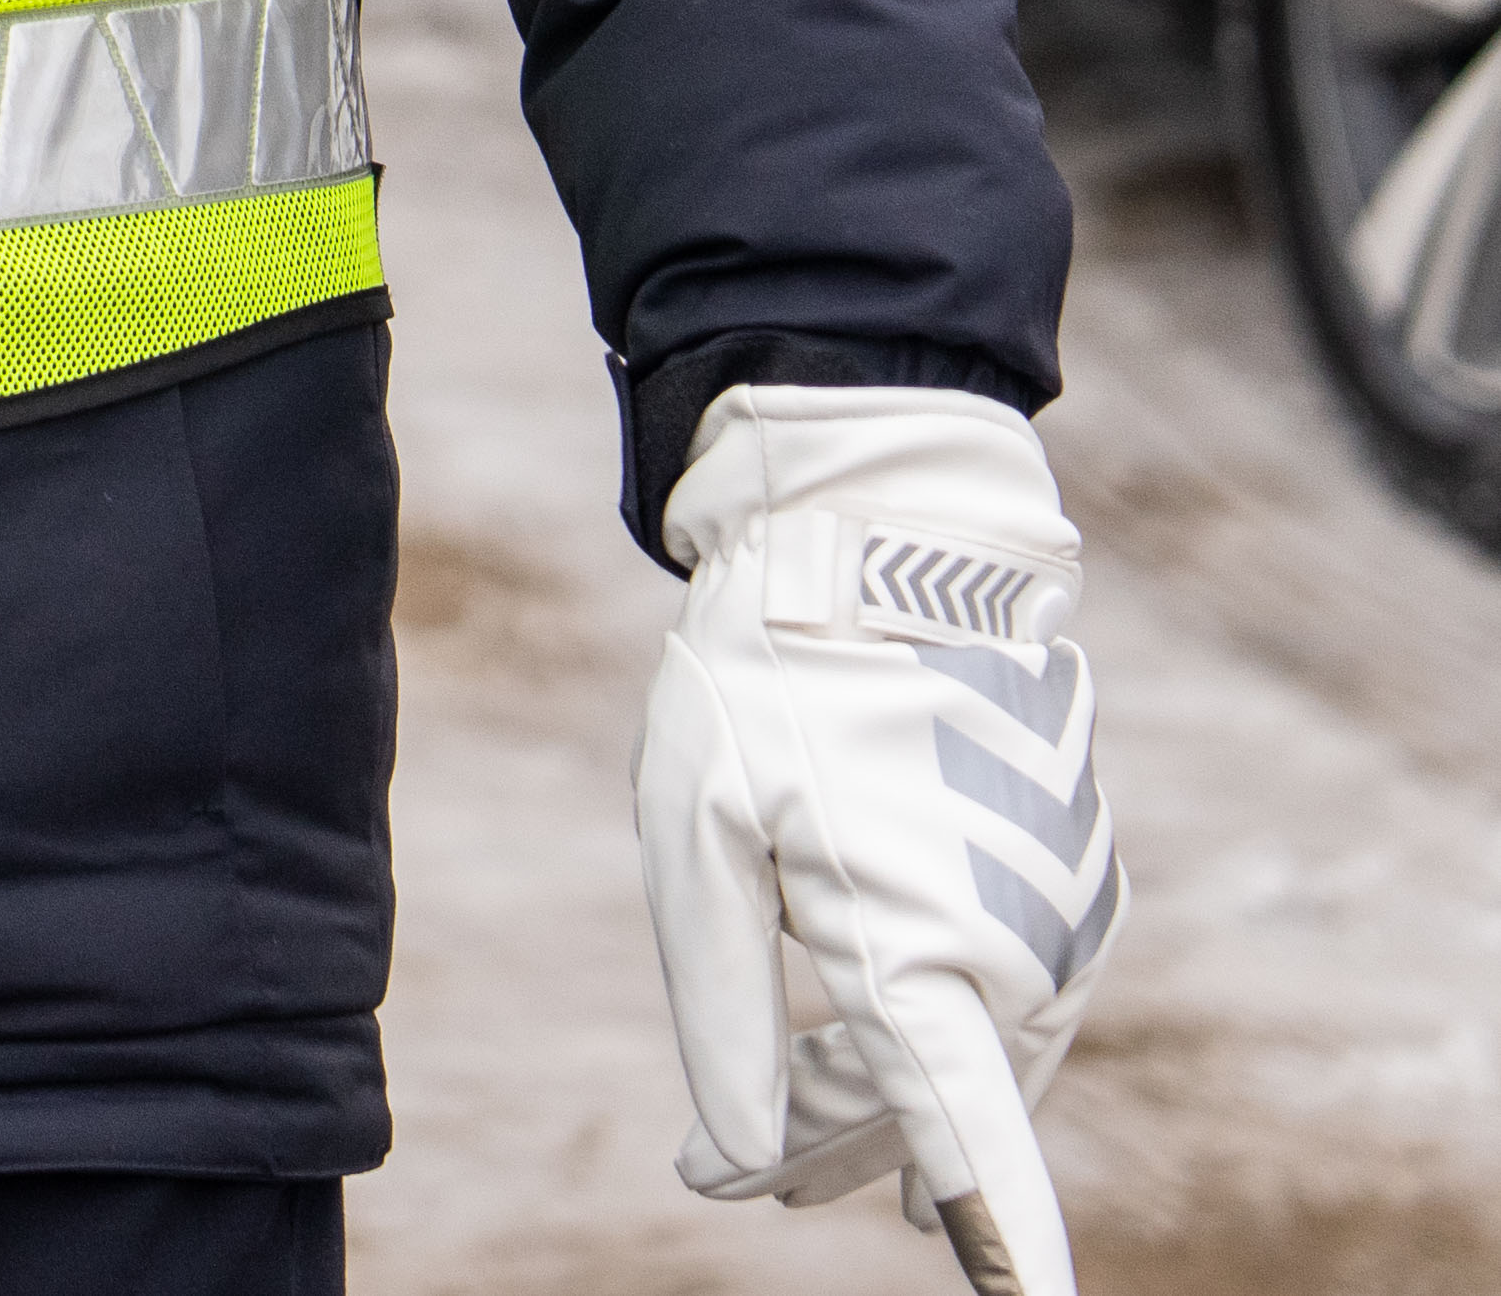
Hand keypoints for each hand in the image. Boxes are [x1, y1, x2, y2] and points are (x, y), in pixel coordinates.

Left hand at [639, 383, 1122, 1292]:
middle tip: (722, 1179)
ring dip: (876, 1090)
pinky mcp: (1072, 885)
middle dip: (823, 1147)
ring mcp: (1061, 920)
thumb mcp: (696, 828)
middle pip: (914, 1099)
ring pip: (957, 1049)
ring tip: (786, 1138)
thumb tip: (743, 1154)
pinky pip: (993, 990)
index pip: (965, 1144)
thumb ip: (720, 1001)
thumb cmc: (770, 675)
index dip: (998, 1245)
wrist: (894, 543)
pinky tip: (870, 1015)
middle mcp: (1018, 954)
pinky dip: (926, 1019)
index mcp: (922, 949)